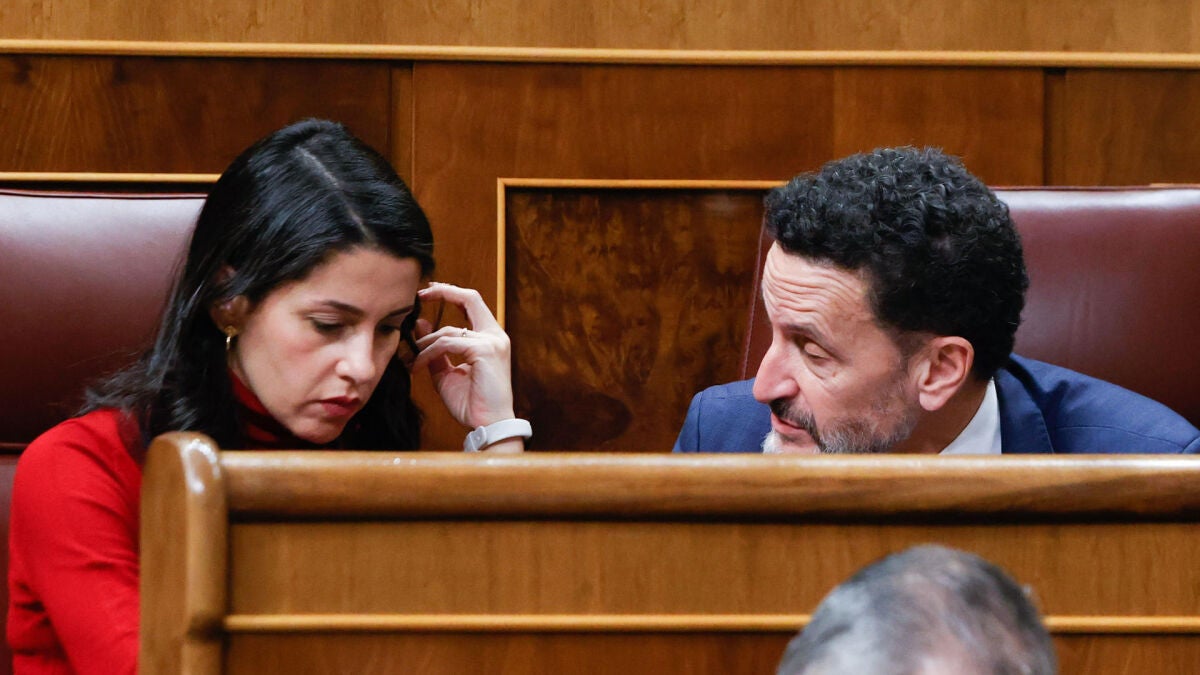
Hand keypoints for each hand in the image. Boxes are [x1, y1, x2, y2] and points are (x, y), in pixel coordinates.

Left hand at [411, 282, 517, 432]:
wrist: (487, 425)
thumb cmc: (471, 403)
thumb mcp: (447, 372)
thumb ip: (435, 348)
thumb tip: (420, 324)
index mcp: (490, 338)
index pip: (472, 303)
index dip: (450, 292)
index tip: (428, 291)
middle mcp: (495, 335)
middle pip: (470, 298)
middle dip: (443, 291)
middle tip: (420, 294)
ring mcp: (492, 342)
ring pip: (448, 331)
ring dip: (425, 344)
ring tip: (413, 360)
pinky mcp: (484, 351)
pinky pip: (447, 345)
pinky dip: (428, 354)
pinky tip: (418, 366)